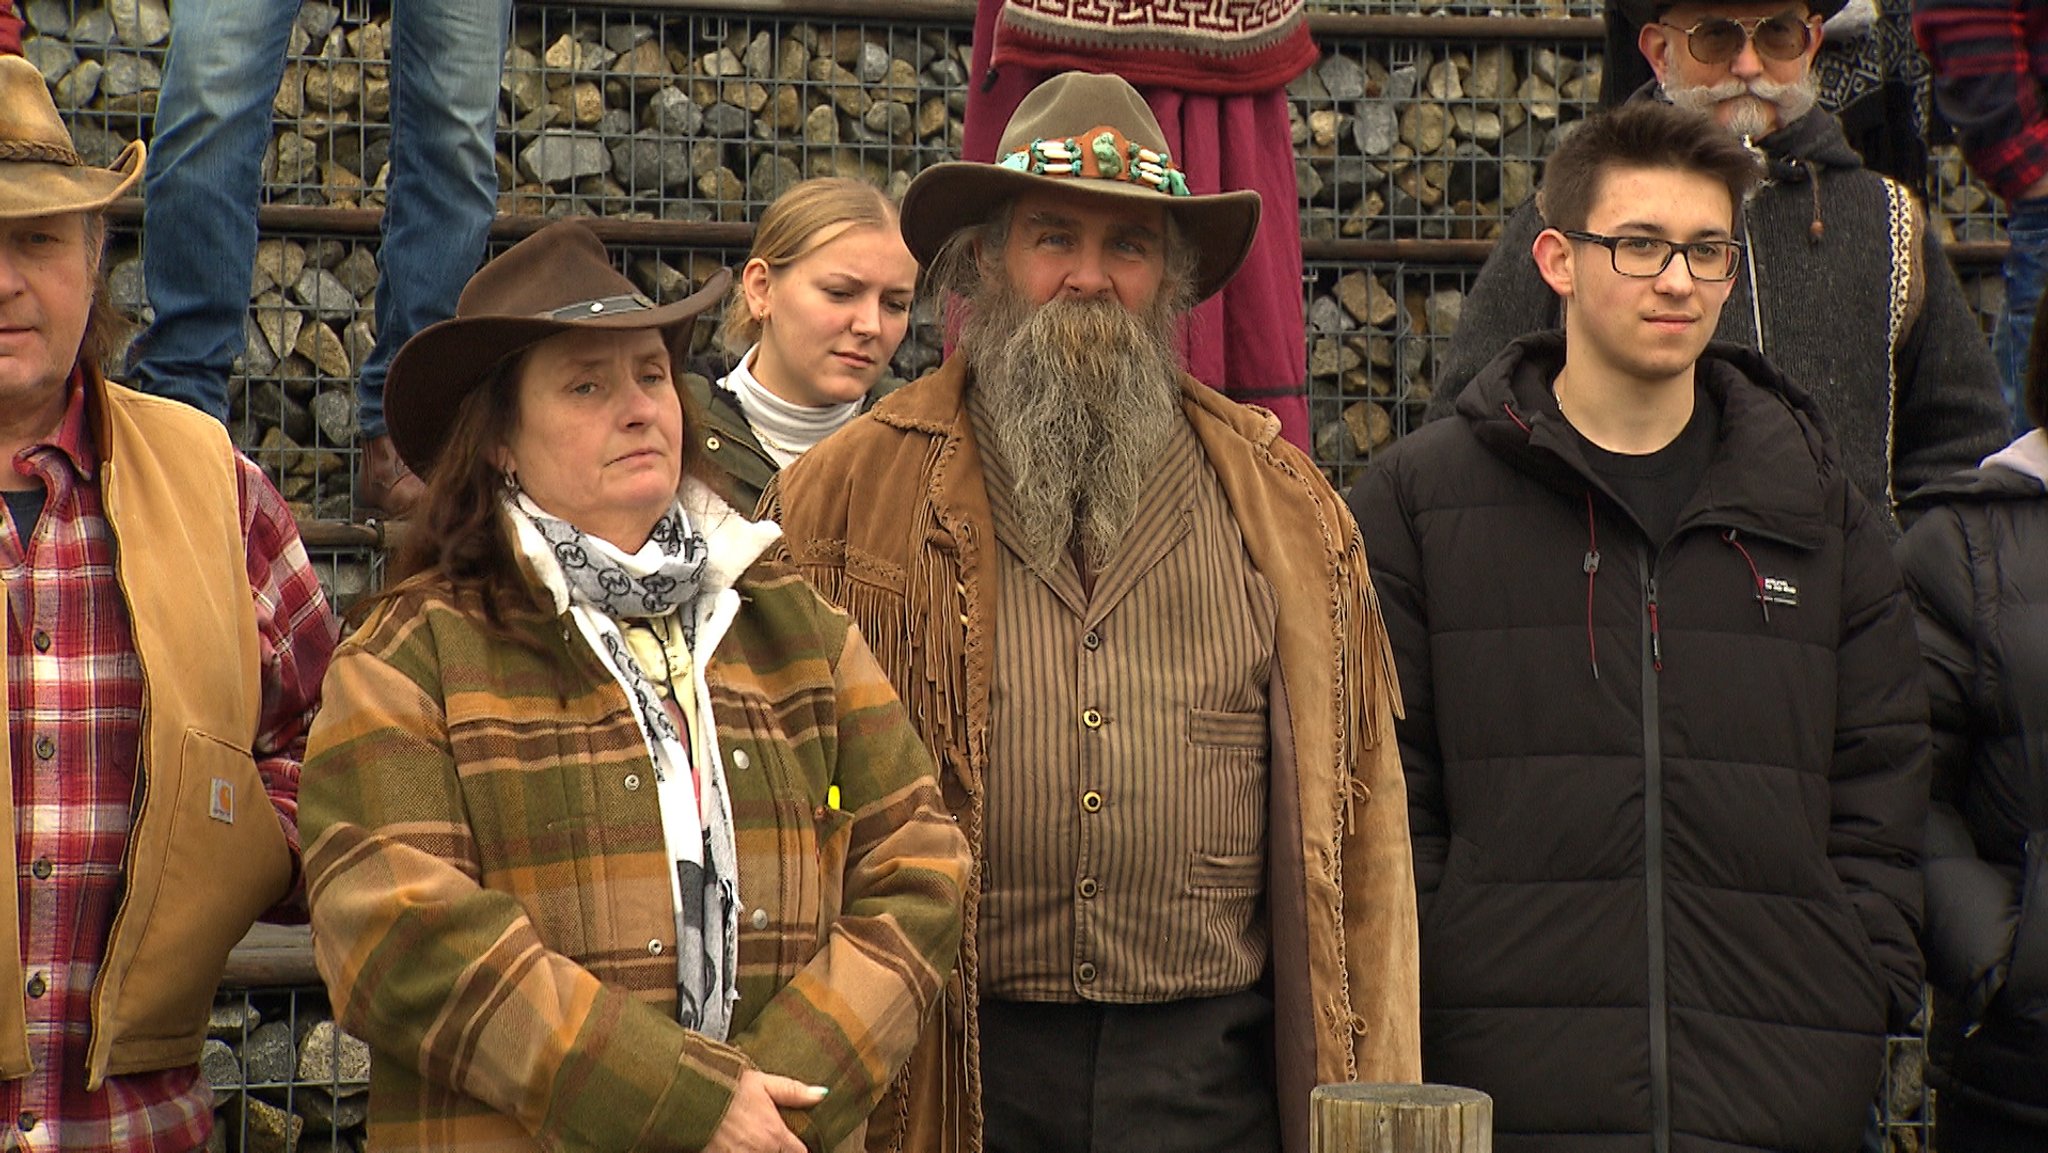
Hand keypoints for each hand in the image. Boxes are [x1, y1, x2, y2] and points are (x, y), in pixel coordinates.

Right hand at [702, 1070, 824, 1152]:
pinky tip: (732, 1143)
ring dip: (755, 1149)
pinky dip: (735, 1151)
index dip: (797, 1147)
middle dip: (774, 1148)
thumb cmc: (724, 1085)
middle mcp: (758, 1152)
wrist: (687, 1095)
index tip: (793, 1143)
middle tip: (765, 1136)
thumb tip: (821, 1094)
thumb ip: (793, 1092)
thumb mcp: (762, 1082)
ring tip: (748, 1139)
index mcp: (774, 1134)